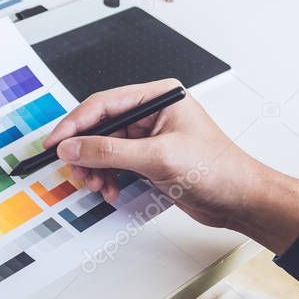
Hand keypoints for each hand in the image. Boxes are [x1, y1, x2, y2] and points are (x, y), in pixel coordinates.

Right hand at [43, 79, 298, 253]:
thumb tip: (72, 147)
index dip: (74, 124)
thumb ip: (109, 152)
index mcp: (158, 97)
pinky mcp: (147, 158)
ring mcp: (148, 136)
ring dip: (94, 169)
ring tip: (96, 185)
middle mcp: (151, 113)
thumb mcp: (158, 158)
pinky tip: (111, 190)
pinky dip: (107, 178)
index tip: (55, 142)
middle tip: (75, 170)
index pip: (103, 104)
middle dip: (84, 151)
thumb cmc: (218, 170)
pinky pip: (113, 164)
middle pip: (99, 126)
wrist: (243, 201)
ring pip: (102, 148)